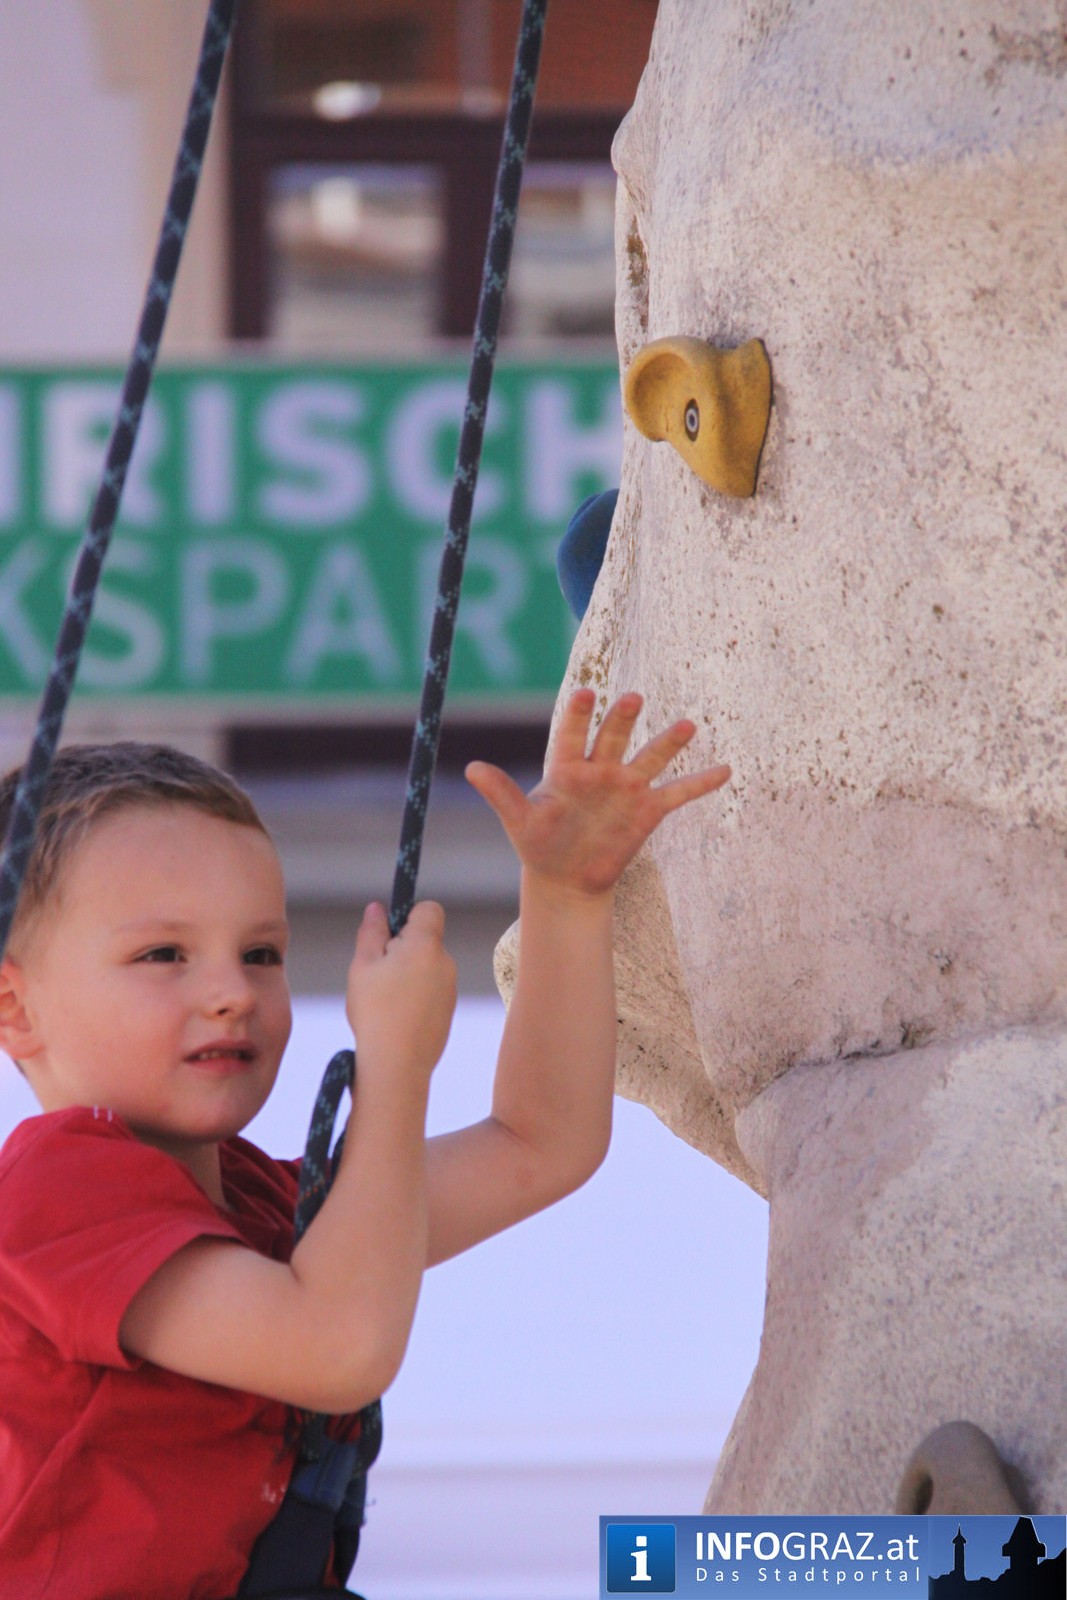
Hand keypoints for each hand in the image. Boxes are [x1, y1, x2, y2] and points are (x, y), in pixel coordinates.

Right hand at [345, 901, 456, 1078]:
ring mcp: (450, 989)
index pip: (430, 909)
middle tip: (377, 975)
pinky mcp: (449, 1011)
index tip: (387, 937)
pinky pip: (431, 992)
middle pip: (425, 941)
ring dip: (408, 975)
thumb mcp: (363, 966)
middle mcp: (446, 963)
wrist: (397, 1066)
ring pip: (427, 968)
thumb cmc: (375, 1013)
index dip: (407, 916)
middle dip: (402, 949)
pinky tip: (396, 1018)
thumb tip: (377, 908)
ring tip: (384, 1002)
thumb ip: (372, 932)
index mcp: (426, 946)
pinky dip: (415, 997)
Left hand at [466, 689, 730, 898]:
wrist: (566, 877)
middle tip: (633, 699)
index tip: (587, 694)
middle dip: (622, 719)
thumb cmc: (539, 845)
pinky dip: (701, 783)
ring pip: (651, 758)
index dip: (580, 716)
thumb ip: (501, 794)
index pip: (572, 734)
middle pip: (614, 738)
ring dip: (668, 743)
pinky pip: (678, 793)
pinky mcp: (648, 810)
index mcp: (566, 768)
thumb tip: (470, 769)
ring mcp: (627, 787)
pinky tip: (725, 771)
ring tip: (688, 726)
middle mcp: (600, 770)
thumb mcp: (518, 821)